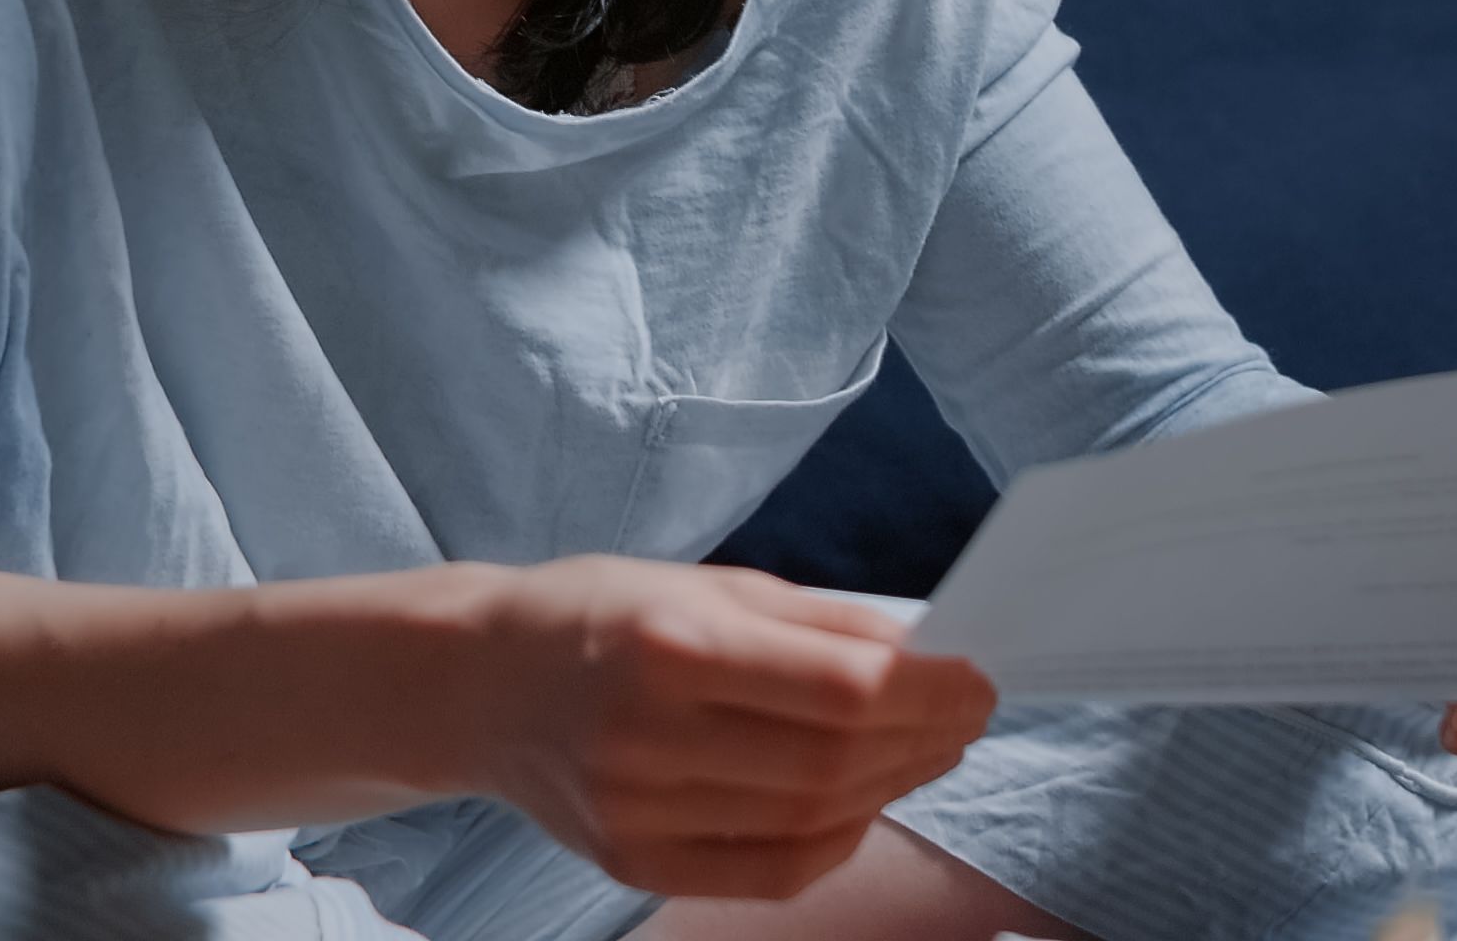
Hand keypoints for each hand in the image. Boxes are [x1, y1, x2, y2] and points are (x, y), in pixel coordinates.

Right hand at [456, 556, 999, 900]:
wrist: (477, 682)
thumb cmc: (600, 613)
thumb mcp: (707, 583)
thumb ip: (817, 623)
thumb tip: (926, 654)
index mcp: (671, 644)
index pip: (843, 689)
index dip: (930, 691)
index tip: (979, 678)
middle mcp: (649, 735)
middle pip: (836, 763)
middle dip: (924, 740)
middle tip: (967, 716)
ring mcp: (637, 811)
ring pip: (811, 822)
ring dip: (892, 788)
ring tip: (927, 751)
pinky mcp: (631, 861)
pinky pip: (768, 872)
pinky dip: (835, 839)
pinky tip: (864, 803)